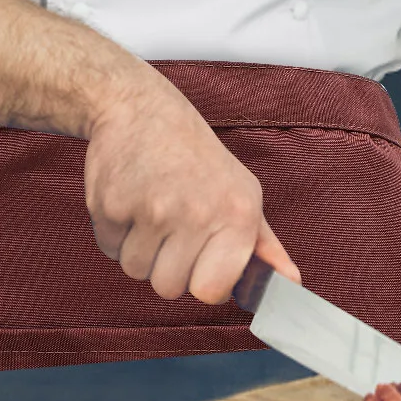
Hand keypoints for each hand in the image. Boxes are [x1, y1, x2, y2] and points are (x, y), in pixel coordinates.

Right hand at [84, 60, 300, 303]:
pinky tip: (128, 199)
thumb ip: (263, 243)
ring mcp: (152, 210)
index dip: (202, 280)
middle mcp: (197, 213)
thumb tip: (291, 283)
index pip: (212, 292)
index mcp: (237, 214)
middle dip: (166, 264)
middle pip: (169, 288)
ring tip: (150, 206)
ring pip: (136, 271)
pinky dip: (115, 233)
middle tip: (172, 221)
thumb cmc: (195, 156)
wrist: (140, 108)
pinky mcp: (111, 206)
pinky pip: (109, 251)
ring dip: (140, 249)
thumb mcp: (240, 191)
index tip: (201, 257)